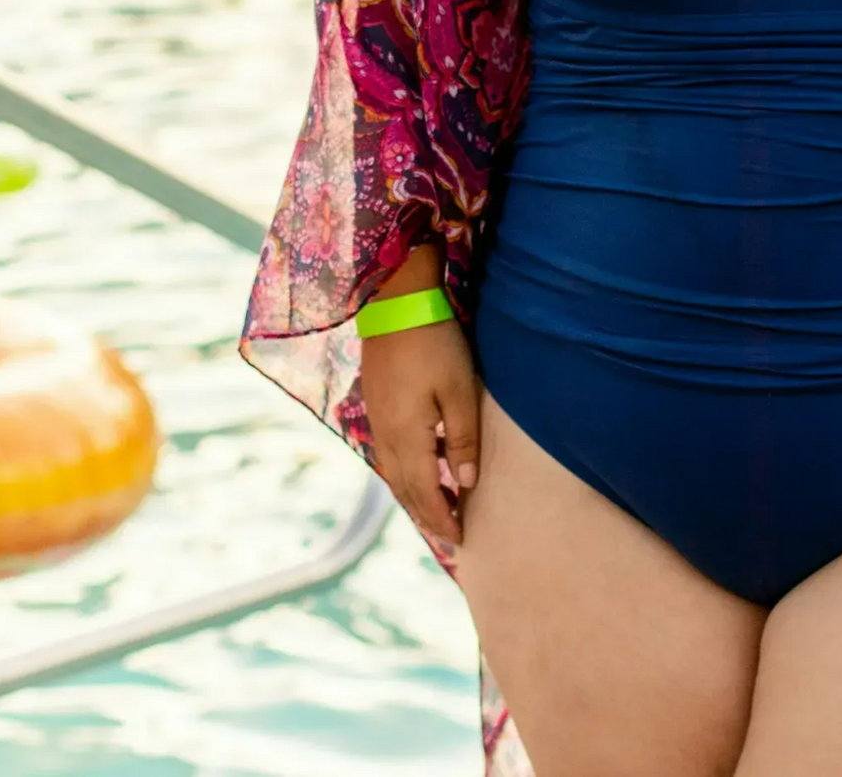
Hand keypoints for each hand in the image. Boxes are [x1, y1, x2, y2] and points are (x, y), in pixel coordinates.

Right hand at [362, 312, 480, 550]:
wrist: (395, 302)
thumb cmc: (435, 345)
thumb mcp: (459, 392)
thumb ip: (463, 441)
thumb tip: (465, 484)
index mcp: (406, 438)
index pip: (423, 494)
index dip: (441, 519)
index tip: (460, 539)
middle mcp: (385, 436)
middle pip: (403, 490)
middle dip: (426, 515)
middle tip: (449, 534)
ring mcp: (376, 420)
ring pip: (393, 473)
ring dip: (415, 495)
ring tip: (438, 507)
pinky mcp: (376, 404)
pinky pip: (389, 453)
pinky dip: (406, 471)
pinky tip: (424, 465)